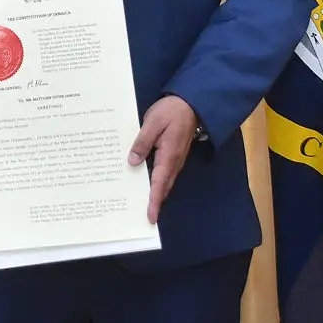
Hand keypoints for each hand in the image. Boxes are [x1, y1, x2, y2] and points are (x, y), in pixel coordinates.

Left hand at [129, 95, 198, 222]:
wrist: (190, 104)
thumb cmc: (171, 112)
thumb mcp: (152, 123)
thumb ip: (142, 142)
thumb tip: (132, 162)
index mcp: (168, 156)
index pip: (159, 184)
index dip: (154, 201)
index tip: (150, 217)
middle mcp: (173, 162)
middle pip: (162, 188)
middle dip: (153, 203)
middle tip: (141, 218)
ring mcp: (174, 160)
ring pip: (163, 181)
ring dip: (153, 193)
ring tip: (137, 203)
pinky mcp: (172, 155)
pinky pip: (162, 172)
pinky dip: (153, 181)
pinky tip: (140, 179)